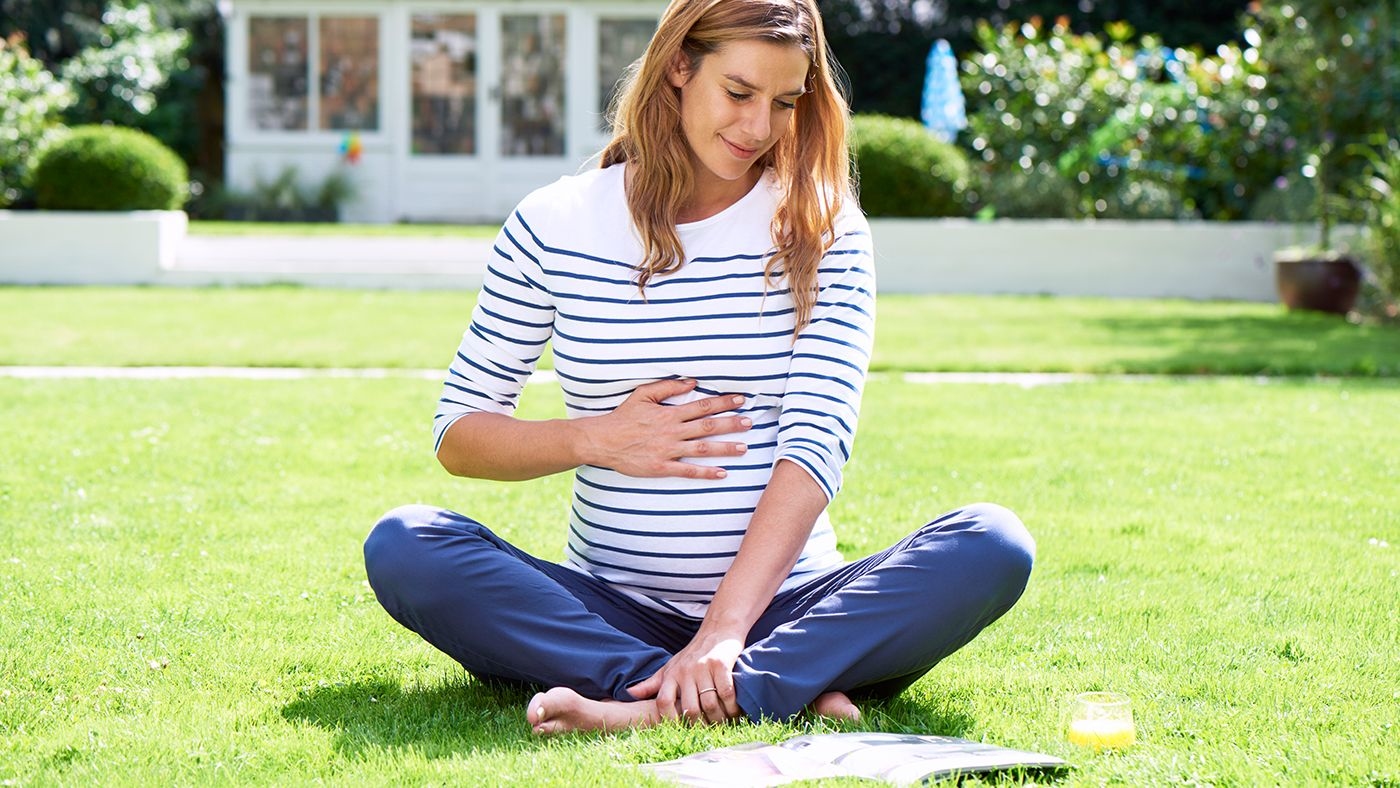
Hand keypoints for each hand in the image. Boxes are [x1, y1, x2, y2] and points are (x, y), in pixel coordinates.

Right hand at [576, 378, 750, 479]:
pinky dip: (706, 472)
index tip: (741, 400)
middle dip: (731, 424)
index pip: (702, 406)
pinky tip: (722, 473)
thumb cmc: (623, 417)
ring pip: (702, 449)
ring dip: (725, 448)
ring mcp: (668, 450)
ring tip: (744, 448)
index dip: (723, 402)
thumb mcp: (643, 395)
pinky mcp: (661, 467)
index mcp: (669, 413)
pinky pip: (688, 471)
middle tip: (750, 422)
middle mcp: (672, 431)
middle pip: (707, 426)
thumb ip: (667, 388)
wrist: (602, 441)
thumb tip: (691, 382)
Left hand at [627, 630, 743, 723]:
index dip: (670, 720)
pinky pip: (726, 693)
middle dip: (700, 724)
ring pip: (710, 704)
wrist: (718, 630)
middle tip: (708, 730)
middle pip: (690, 709)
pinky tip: (734, 711)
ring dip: (718, 718)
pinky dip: (731, 707)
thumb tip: (629, 693)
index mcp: (671, 674)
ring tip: (722, 722)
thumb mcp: (670, 666)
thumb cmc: (692, 654)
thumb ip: (652, 683)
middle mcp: (686, 671)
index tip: (680, 730)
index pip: (664, 702)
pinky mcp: (721, 665)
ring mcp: (704, 668)